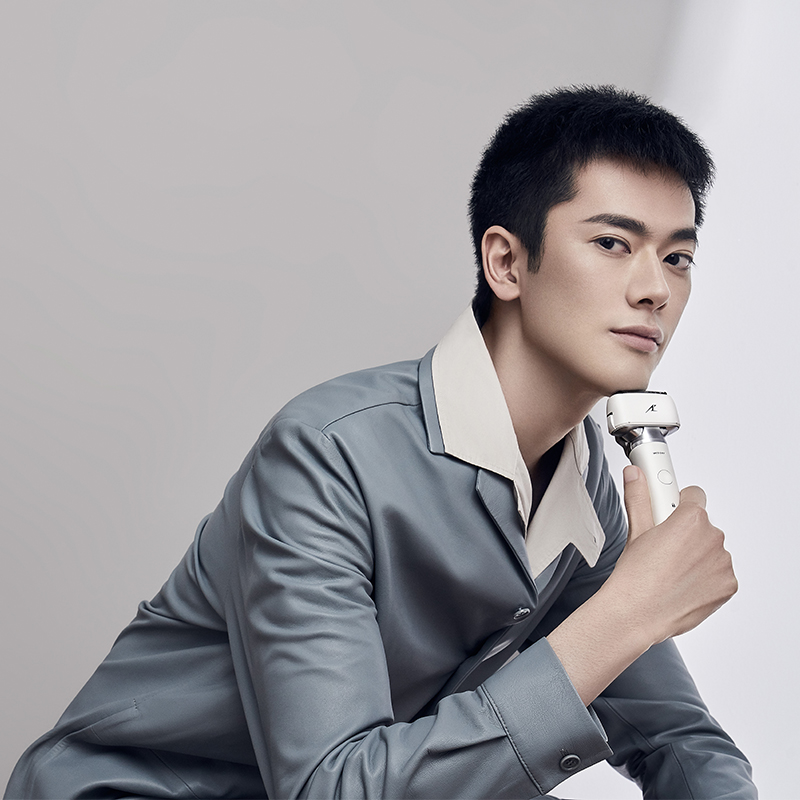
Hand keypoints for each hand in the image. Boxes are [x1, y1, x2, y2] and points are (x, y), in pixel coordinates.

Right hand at [607, 465, 737, 645]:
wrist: (638, 614)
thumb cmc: (635, 576)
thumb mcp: (635, 531)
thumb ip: (639, 497)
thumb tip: (635, 474)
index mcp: (691, 519)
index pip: (694, 495)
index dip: (677, 503)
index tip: (668, 512)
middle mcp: (713, 538)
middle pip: (702, 525)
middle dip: (685, 532)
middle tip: (662, 547)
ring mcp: (723, 563)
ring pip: (710, 549)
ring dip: (696, 555)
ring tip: (670, 570)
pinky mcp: (729, 585)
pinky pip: (719, 573)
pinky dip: (705, 577)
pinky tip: (683, 584)